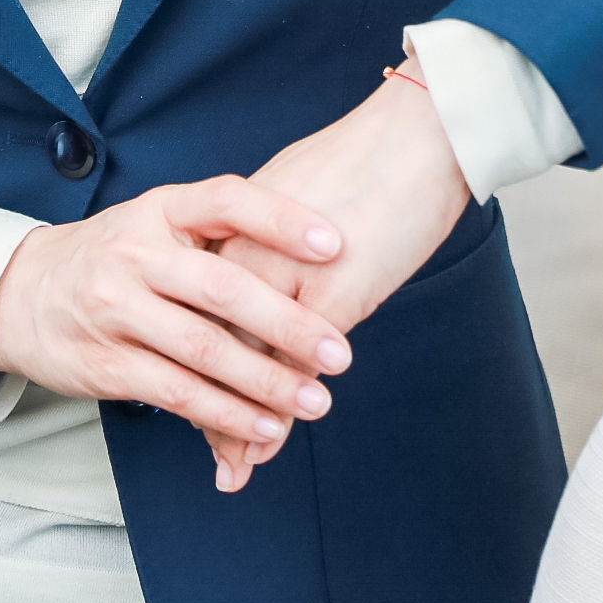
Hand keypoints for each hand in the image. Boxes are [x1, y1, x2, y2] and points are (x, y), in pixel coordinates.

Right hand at [0, 176, 354, 469]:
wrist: (22, 293)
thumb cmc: (114, 255)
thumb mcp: (156, 223)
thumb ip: (216, 233)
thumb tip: (309, 249)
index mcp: (159, 209)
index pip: (226, 200)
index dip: (282, 218)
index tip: (334, 243)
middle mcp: (136, 255)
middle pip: (223, 288)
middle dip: (288, 325)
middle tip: (338, 352)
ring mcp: (117, 311)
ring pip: (205, 351)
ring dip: (267, 383)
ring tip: (315, 401)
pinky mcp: (108, 365)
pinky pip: (178, 394)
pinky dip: (227, 414)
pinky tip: (265, 426)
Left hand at [205, 58, 469, 491]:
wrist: (417, 135)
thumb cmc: (365, 157)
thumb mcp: (295, 189)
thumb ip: (265, 233)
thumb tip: (253, 263)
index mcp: (232, 221)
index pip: (196, 305)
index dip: (191, 358)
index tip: (186, 397)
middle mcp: (243, 250)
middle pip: (208, 340)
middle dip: (206, 403)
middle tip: (214, 455)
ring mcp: (283, 276)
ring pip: (245, 362)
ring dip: (241, 421)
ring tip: (238, 467)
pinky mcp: (330, 296)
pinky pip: (295, 366)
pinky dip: (282, 411)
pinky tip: (273, 444)